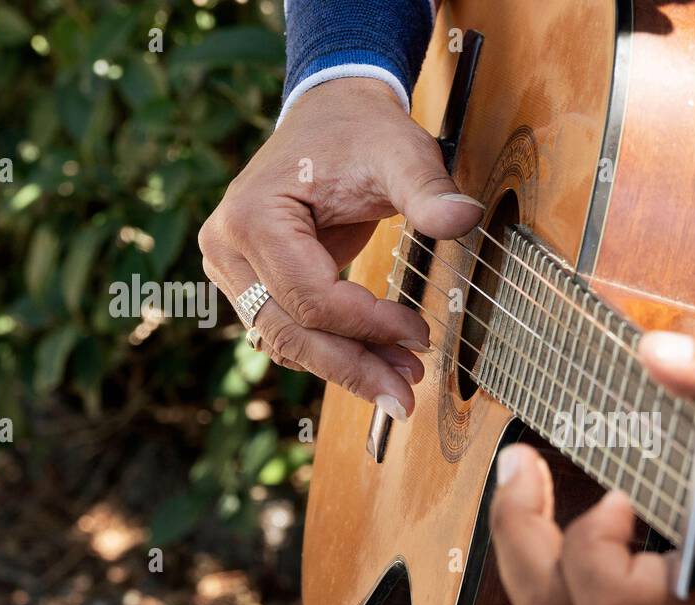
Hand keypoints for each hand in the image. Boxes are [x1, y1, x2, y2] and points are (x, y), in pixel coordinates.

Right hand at [198, 78, 484, 418]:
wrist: (332, 117)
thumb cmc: (363, 135)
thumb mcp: (402, 155)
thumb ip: (430, 191)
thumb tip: (467, 218)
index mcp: (253, 216)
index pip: (310, 297)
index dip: (368, 326)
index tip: (421, 334)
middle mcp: (227, 248)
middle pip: (291, 332)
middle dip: (354, 367)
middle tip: (408, 397)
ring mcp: (232, 271)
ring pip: (287, 343)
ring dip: (347, 367)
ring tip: (403, 379)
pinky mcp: (251, 286)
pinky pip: (290, 335)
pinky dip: (334, 353)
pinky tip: (380, 362)